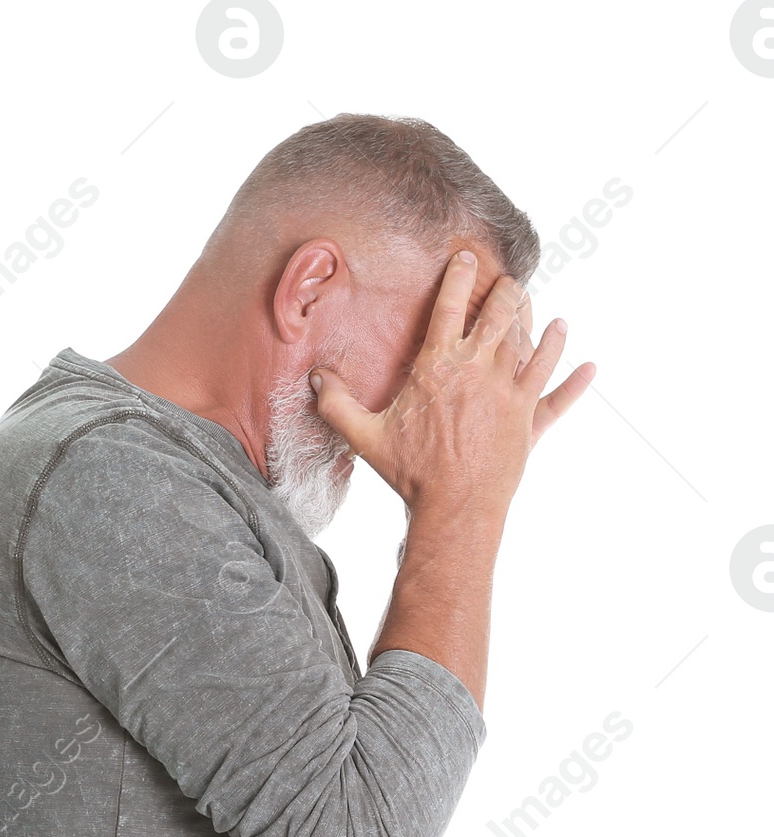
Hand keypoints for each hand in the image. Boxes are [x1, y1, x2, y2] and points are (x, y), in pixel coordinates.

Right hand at [311, 250, 595, 522]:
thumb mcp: (365, 437)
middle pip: (503, 314)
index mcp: (441, 365)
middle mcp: (482, 369)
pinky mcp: (531, 421)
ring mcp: (512, 393)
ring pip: (534, 344)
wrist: (455, 507)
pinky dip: (575, 380)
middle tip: (508, 283)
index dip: (459, 277)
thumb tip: (315, 378)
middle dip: (507, 292)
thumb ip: (337, 404)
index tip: (466, 260)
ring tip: (540, 309)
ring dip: (540, 323)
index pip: (451, 306)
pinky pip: (559, 395)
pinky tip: (589, 366)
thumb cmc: (411, 472)